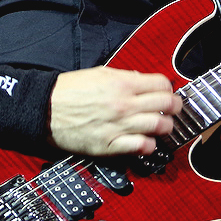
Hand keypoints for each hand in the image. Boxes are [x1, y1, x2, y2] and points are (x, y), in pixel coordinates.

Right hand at [48, 67, 181, 156]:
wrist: (45, 109)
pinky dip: (150, 145)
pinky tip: (146, 142)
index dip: (169, 89)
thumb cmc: (69, 91)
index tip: (168, 93)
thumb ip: (126, 77)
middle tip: (173, 110)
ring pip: (160, 127)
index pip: (162, 84)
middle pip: (167, 105)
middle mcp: (124, 104)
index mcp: (122, 83)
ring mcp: (119, 126)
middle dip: (175, 107)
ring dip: (166, 127)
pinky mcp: (110, 145)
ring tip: (162, 127)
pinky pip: (142, 147)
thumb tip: (145, 82)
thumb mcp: (100, 74)